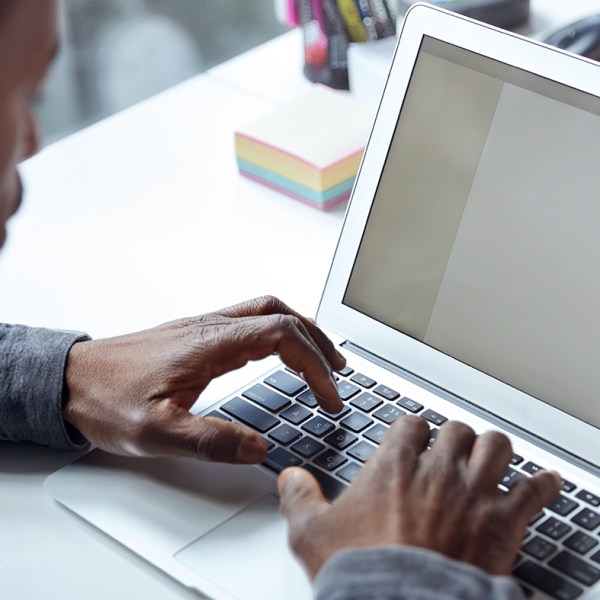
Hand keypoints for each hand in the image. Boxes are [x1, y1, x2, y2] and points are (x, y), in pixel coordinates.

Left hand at [63, 296, 344, 462]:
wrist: (70, 379)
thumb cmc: (106, 400)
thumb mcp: (156, 433)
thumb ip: (210, 441)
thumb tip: (260, 447)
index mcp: (210, 343)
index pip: (282, 335)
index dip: (315, 363)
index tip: (328, 395)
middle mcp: (211, 327)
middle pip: (280, 312)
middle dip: (317, 339)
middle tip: (338, 369)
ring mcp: (203, 327)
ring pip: (265, 311)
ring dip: (298, 330)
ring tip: (319, 358)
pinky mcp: (194, 335)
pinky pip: (248, 321)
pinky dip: (276, 333)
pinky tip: (276, 354)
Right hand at [278, 416, 560, 578]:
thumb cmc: (363, 570)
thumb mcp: (312, 534)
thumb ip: (299, 499)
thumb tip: (289, 479)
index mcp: (395, 464)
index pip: (411, 424)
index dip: (414, 430)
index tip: (415, 439)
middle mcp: (438, 469)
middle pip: (457, 430)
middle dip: (455, 439)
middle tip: (452, 451)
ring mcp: (475, 492)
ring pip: (496, 446)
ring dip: (494, 450)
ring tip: (490, 457)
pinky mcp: (504, 520)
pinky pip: (536, 490)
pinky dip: (544, 484)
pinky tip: (546, 482)